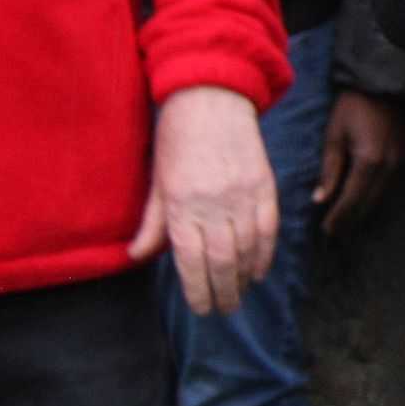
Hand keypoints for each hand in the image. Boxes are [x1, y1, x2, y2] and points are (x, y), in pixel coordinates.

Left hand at [128, 85, 276, 315]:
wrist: (212, 96)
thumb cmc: (177, 138)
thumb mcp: (157, 180)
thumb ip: (152, 223)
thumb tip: (136, 257)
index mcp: (181, 203)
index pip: (191, 260)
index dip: (198, 290)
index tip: (201, 309)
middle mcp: (213, 202)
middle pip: (222, 261)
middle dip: (224, 292)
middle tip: (223, 310)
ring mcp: (242, 194)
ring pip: (248, 249)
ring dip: (244, 278)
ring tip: (240, 295)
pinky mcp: (264, 184)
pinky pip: (269, 228)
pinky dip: (265, 254)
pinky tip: (259, 270)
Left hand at [313, 91, 403, 235]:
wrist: (380, 88)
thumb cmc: (351, 109)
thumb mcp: (334, 137)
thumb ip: (330, 170)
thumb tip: (319, 200)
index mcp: (369, 161)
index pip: (352, 200)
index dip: (338, 218)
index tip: (326, 232)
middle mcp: (388, 166)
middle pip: (368, 204)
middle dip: (349, 220)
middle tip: (332, 234)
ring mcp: (399, 163)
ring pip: (379, 199)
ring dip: (362, 212)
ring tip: (344, 223)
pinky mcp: (403, 159)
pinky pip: (387, 187)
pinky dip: (372, 199)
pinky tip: (360, 204)